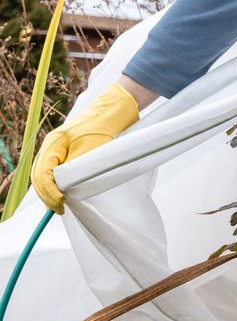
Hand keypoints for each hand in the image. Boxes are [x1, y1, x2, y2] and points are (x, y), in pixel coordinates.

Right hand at [31, 82, 138, 212]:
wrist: (113, 112)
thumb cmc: (104, 128)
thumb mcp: (90, 150)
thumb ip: (76, 167)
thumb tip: (64, 187)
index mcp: (54, 143)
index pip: (43, 173)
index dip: (50, 192)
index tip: (61, 203)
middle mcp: (51, 146)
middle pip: (40, 175)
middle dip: (47, 194)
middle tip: (60, 209)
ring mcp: (57, 148)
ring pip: (44, 174)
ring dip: (49, 191)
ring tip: (59, 205)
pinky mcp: (66, 151)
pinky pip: (53, 171)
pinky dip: (55, 184)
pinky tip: (62, 194)